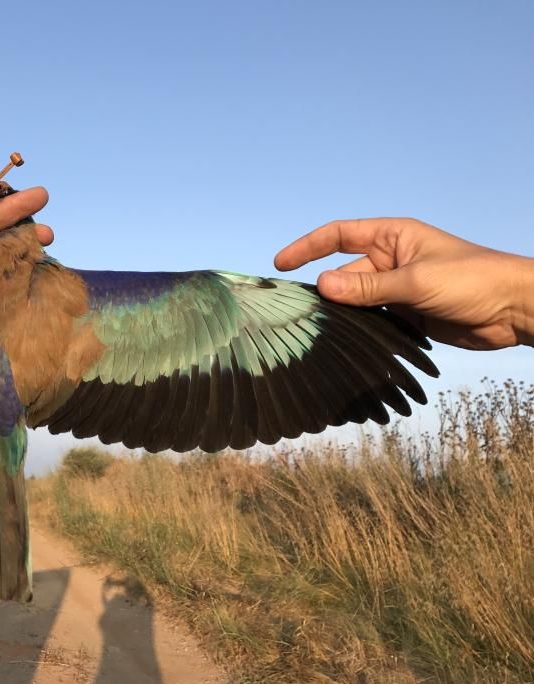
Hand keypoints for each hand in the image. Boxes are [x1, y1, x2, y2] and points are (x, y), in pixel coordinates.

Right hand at [274, 218, 533, 349]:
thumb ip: (368, 286)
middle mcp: (391, 259)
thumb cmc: (472, 279)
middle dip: (325, 290)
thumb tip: (322, 285)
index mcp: (393, 237)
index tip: (281, 263)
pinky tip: (345, 340)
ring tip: (318, 329)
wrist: (513, 309)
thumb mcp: (416, 280)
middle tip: (299, 312)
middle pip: (344, 272)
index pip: (339, 235)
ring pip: (355, 299)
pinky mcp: (405, 313)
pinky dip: (357, 328)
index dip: (308, 247)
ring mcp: (396, 288)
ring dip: (341, 312)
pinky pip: (371, 318)